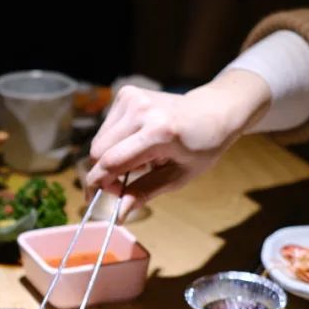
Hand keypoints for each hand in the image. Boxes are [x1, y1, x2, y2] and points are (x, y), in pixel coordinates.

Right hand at [86, 70, 271, 215]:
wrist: (214, 110)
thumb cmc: (201, 147)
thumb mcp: (178, 176)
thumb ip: (145, 192)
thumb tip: (118, 214)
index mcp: (159, 133)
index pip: (111, 161)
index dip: (98, 183)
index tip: (94, 199)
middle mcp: (141, 110)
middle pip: (98, 150)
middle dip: (104, 172)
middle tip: (122, 184)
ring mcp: (132, 98)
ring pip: (99, 140)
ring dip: (110, 157)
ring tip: (138, 160)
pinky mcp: (126, 93)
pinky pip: (106, 128)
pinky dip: (115, 142)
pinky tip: (137, 143)